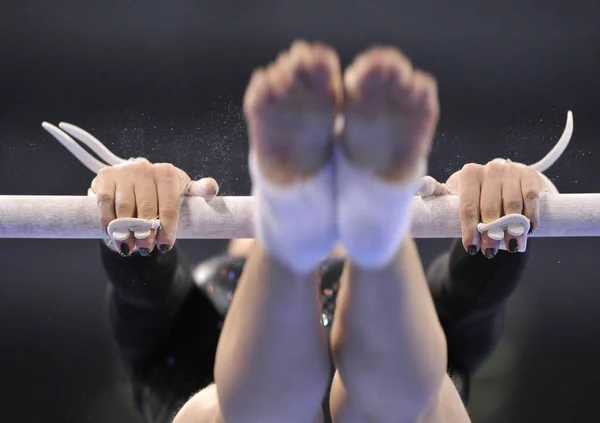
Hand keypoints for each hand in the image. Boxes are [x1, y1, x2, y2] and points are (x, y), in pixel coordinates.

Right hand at [91, 159, 218, 255]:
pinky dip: (108, 221)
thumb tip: (212, 189)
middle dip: (147, 233)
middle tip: (146, 250)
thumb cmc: (165, 192)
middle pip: (147, 208)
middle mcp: (146, 169)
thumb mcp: (185, 190)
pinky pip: (105, 202)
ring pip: (125, 208)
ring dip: (126, 231)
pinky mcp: (105, 178)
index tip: (165, 246)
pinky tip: (112, 234)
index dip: (167, 228)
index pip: (169, 206)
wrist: (136, 181)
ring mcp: (124, 172)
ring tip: (129, 247)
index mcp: (168, 173)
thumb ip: (200, 191)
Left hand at [419, 160, 545, 257]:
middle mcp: (490, 169)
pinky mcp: (530, 176)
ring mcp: (511, 171)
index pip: (467, 206)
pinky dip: (530, 216)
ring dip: (512, 229)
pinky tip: (528, 230)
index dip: (469, 229)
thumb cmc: (475, 193)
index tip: (471, 248)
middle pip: (489, 208)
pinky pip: (530, 199)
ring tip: (510, 247)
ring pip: (511, 206)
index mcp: (469, 174)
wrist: (505, 181)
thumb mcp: (455, 193)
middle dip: (490, 233)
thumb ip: (436, 192)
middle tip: (489, 252)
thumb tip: (420, 185)